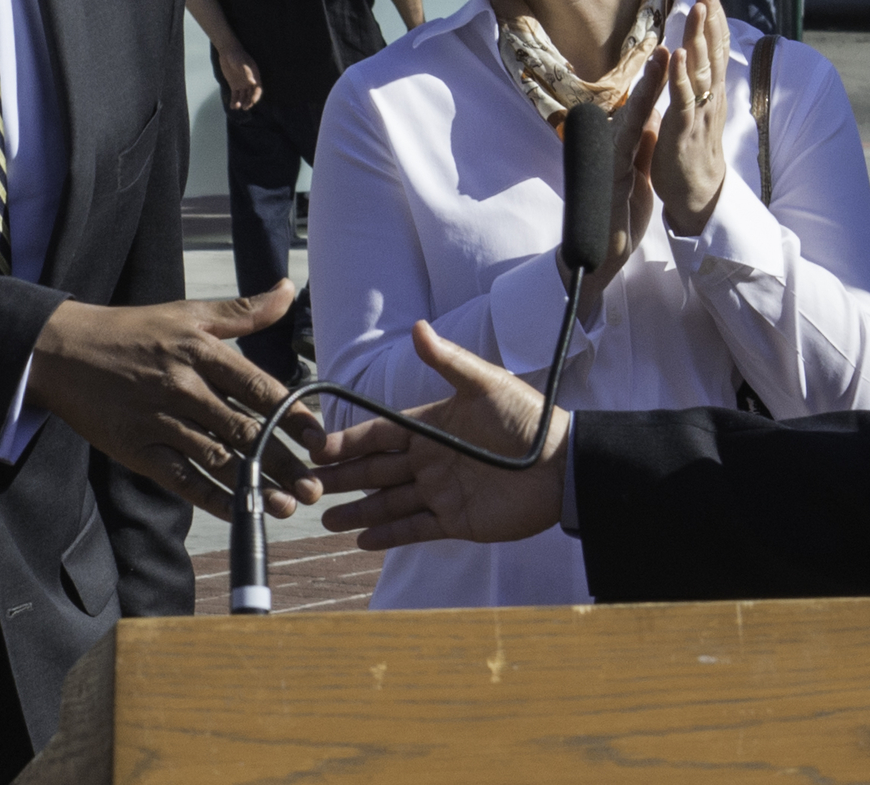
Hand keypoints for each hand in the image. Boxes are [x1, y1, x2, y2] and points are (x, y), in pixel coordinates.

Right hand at [26, 280, 326, 519]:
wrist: (63, 352)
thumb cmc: (133, 330)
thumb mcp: (189, 313)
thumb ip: (243, 311)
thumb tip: (286, 289)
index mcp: (202, 353)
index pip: (260, 390)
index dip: (294, 418)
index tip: (320, 440)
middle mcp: (185, 388)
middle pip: (246, 432)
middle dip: (285, 462)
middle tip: (316, 486)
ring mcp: (160, 422)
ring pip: (218, 461)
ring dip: (256, 486)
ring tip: (289, 505)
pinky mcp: (137, 449)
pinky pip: (181, 480)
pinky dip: (211, 499)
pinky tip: (239, 512)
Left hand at [214, 41, 262, 110]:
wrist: (228, 52)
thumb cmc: (237, 56)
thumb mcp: (242, 64)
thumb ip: (247, 73)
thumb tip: (253, 83)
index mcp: (254, 76)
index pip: (257, 88)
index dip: (256, 96)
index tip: (252, 102)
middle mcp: (249, 81)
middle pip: (251, 94)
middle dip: (249, 102)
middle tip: (245, 108)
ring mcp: (242, 84)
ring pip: (243, 96)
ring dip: (241, 102)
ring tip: (237, 107)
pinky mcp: (234, 85)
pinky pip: (235, 95)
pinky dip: (234, 101)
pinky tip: (232, 106)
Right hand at [317, 322, 567, 548]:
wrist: (563, 466)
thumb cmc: (528, 420)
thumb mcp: (487, 384)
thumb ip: (450, 361)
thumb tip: (418, 328)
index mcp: (432, 426)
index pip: (380, 434)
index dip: (348, 441)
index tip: (316, 447)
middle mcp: (430, 460)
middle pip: (376, 470)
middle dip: (342, 477)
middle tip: (307, 484)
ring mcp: (441, 492)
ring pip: (388, 503)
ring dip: (358, 511)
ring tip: (325, 518)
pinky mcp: (456, 521)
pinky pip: (415, 530)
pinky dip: (388, 536)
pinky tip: (361, 541)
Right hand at [568, 48, 671, 319]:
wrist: (595, 257)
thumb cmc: (616, 217)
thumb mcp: (638, 178)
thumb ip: (642, 149)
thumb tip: (652, 120)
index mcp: (627, 151)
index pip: (644, 112)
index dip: (656, 85)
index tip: (671, 56)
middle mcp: (616, 150)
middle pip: (636, 108)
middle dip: (652, 78)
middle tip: (664, 46)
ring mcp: (610, 163)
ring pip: (631, 120)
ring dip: (645, 91)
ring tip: (658, 63)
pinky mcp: (610, 180)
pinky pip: (624, 149)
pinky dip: (635, 127)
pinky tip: (645, 110)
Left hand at [653, 0, 730, 235]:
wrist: (696, 194)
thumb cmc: (691, 149)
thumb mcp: (695, 107)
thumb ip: (692, 81)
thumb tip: (688, 54)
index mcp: (711, 89)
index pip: (715, 45)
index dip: (713, 16)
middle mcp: (711, 95)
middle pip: (713, 48)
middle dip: (711, 16)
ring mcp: (700, 111)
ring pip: (702, 69)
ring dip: (699, 37)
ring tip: (698, 9)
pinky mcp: (685, 129)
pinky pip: (684, 99)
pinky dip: (681, 75)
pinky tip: (679, 54)